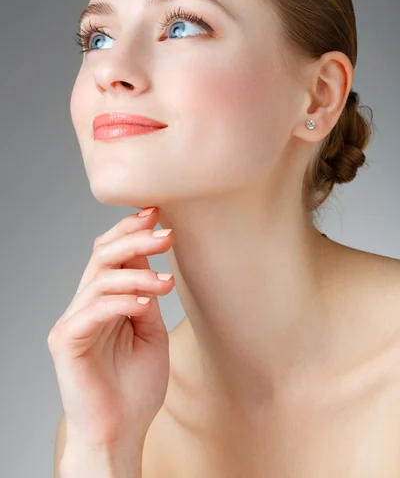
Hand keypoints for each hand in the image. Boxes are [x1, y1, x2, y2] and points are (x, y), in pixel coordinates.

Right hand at [47, 208, 174, 448]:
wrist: (120, 433)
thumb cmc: (135, 387)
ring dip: (138, 275)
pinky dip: (121, 302)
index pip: (111, 254)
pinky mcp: (66, 341)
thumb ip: (146, 297)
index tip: (158, 214)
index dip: (131, 231)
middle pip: (102, 256)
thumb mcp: (151, 332)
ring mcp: (74, 321)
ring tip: (166, 283)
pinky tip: (146, 304)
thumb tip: (151, 260)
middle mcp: (85, 305)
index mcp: (105, 301)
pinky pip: (93, 310)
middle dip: (135, 239)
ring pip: (100, 279)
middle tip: (166, 235)